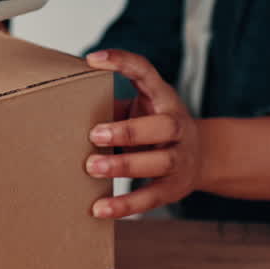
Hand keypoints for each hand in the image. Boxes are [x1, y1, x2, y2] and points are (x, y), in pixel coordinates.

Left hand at [83, 49, 202, 218]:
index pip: (146, 72)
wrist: (203, 156)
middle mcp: (178, 125)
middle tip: (94, 134)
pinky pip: (151, 198)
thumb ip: (113, 106)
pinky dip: (125, 205)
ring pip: (160, 162)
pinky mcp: (174, 188)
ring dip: (124, 165)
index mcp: (164, 98)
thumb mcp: (143, 107)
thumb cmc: (157, 126)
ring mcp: (181, 157)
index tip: (92, 60)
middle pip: (164, 125)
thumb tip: (65, 104)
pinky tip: (100, 208)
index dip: (123, 62)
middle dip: (129, 130)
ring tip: (92, 168)